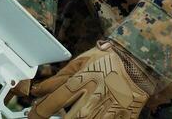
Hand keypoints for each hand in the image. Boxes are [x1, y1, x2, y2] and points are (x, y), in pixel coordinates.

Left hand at [28, 43, 158, 118]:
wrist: (138, 61)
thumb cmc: (109, 59)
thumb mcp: (80, 62)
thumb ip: (59, 78)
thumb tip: (39, 89)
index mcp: (83, 80)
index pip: (55, 100)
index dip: (39, 112)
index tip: (33, 115)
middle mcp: (95, 95)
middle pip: (72, 118)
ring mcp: (110, 108)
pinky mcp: (122, 117)